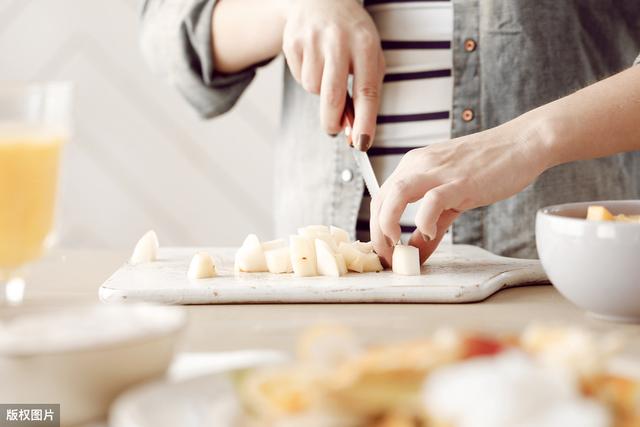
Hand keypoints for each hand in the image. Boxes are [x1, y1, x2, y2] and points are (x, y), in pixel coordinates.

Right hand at [280, 0, 384, 148]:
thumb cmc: (352, 35)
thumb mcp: (369, 56)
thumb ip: (366, 91)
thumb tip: (354, 131)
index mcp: (365, 44)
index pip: (366, 91)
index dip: (365, 121)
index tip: (362, 144)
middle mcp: (338, 41)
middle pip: (332, 96)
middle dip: (333, 121)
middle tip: (334, 130)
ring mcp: (313, 41)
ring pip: (313, 89)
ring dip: (320, 91)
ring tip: (327, 70)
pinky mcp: (293, 42)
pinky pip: (299, 78)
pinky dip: (307, 77)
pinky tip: (314, 60)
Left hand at [370, 116, 549, 265]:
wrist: (522, 143)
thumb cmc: (489, 166)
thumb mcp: (453, 195)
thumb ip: (433, 224)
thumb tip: (418, 251)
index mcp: (414, 165)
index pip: (381, 197)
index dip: (376, 227)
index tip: (384, 249)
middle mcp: (419, 165)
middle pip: (381, 199)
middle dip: (378, 233)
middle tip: (387, 257)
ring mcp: (438, 171)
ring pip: (396, 195)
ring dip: (388, 224)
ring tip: (396, 247)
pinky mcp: (459, 181)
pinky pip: (431, 200)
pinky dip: (424, 220)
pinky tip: (428, 233)